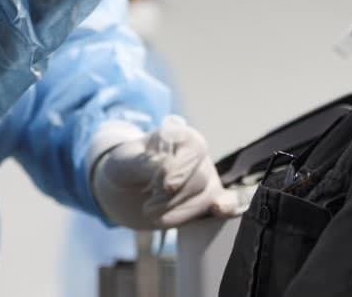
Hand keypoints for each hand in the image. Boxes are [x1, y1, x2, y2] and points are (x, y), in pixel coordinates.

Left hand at [91, 116, 243, 229]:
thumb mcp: (122, 164)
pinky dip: (230, 206)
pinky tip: (221, 209)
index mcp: (180, 138)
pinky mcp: (208, 200)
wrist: (127, 191)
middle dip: (171, 198)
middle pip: (198, 179)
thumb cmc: (125, 169)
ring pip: (205, 198)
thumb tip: (163, 166)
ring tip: (151, 213)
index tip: (165, 185)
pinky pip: (227, 203)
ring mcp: (206, 179)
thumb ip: (141, 165)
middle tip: (147, 207)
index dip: (181, 168)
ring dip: (177, 213)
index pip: (194, 150)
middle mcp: (198, 157)